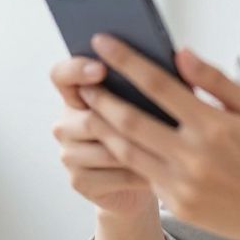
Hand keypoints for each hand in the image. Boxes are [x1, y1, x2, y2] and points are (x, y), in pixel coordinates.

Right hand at [49, 56, 157, 217]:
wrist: (143, 178)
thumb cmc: (150, 130)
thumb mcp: (150, 103)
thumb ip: (152, 80)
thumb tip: (177, 58)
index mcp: (78, 95)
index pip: (62, 74)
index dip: (77, 69)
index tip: (103, 68)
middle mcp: (66, 124)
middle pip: (91, 119)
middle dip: (127, 123)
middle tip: (163, 124)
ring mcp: (69, 154)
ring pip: (106, 149)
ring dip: (138, 152)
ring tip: (169, 151)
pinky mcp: (78, 181)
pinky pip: (112, 175)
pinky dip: (138, 174)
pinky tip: (161, 174)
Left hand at [79, 34, 239, 239]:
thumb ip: (215, 80)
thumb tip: (180, 53)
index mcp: (213, 125)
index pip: (158, 84)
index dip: (126, 61)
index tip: (103, 43)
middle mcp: (193, 156)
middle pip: (131, 120)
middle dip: (102, 97)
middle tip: (84, 81)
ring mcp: (182, 184)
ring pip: (127, 151)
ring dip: (103, 128)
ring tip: (89, 109)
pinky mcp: (178, 205)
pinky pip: (142, 175)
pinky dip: (124, 156)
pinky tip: (112, 140)